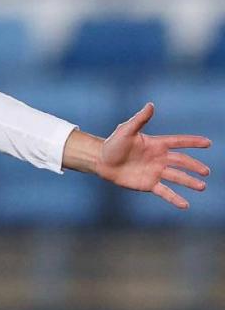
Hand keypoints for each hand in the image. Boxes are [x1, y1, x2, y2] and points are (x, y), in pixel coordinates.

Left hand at [96, 103, 211, 208]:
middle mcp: (159, 158)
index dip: (193, 142)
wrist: (101, 161)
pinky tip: (185, 205)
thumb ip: (139, 119)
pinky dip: (175, 198)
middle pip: (181, 162)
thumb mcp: (126, 130)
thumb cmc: (112, 144)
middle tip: (206, 171)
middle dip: (194, 166)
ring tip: (202, 186)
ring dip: (189, 182)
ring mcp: (155, 172)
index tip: (207, 143)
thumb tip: (150, 105)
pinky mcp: (149, 184)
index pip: (178, 142)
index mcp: (156, 144)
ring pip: (177, 177)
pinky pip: (165, 192)